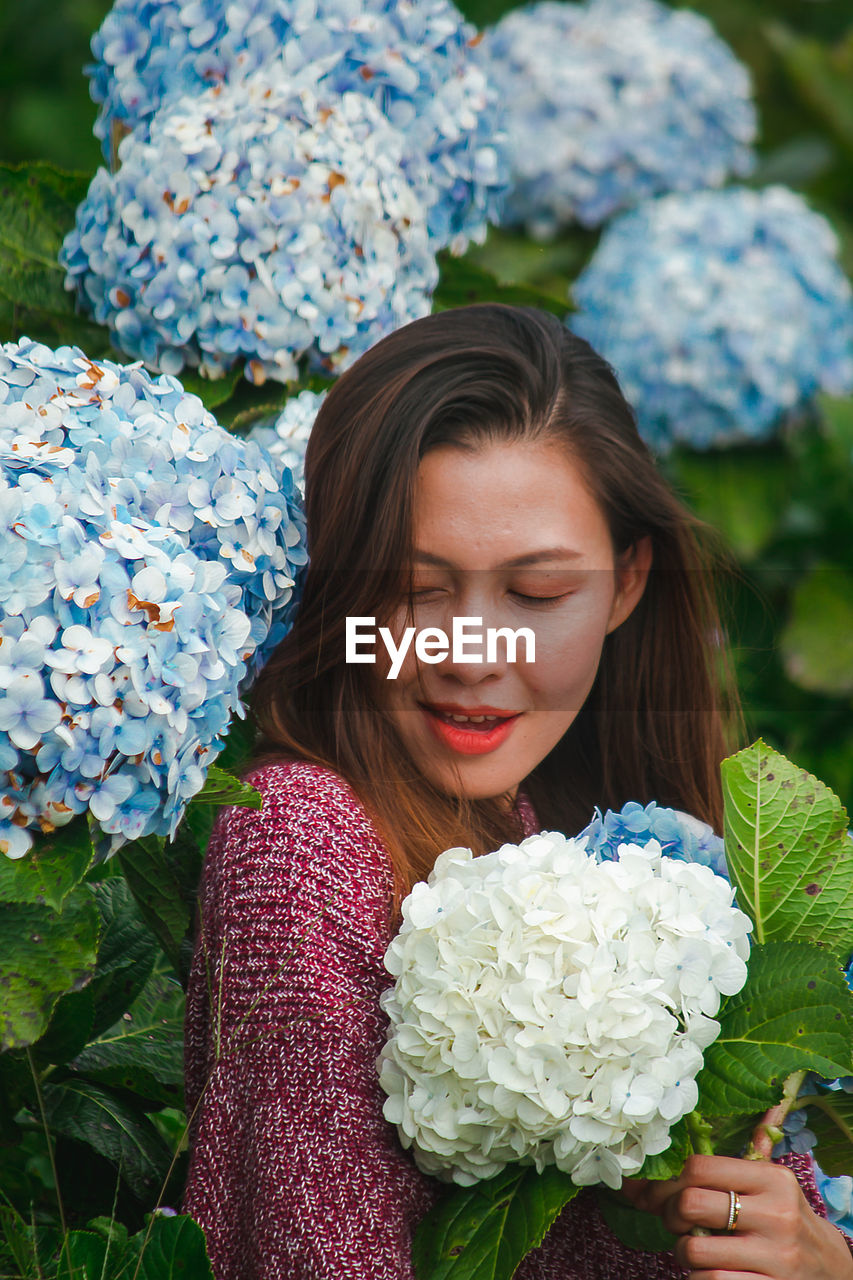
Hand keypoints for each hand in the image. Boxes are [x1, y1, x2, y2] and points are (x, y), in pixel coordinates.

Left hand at [621, 1153, 852, 1278]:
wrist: (831, 1271)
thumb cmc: (786, 1220)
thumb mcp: (774, 1185)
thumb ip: (747, 1155)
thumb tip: (741, 1115)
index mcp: (771, 1179)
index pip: (699, 1167)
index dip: (667, 1181)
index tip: (658, 1193)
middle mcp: (776, 1214)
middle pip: (690, 1203)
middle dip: (669, 1215)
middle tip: (674, 1222)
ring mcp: (775, 1256)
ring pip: (695, 1249)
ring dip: (682, 1251)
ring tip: (692, 1249)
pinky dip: (698, 1277)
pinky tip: (709, 1270)